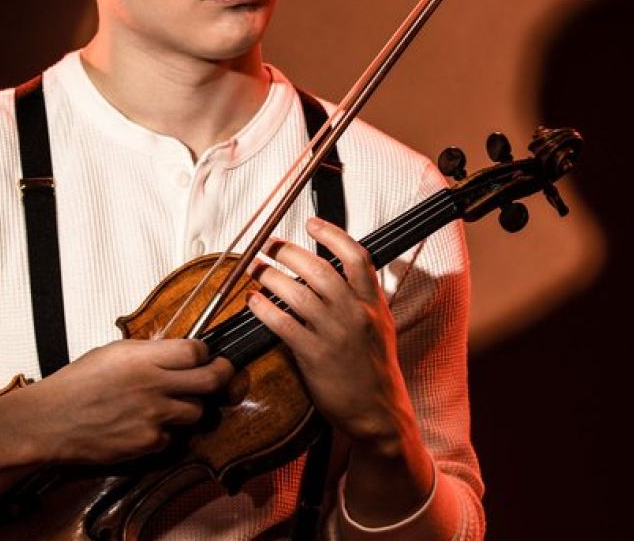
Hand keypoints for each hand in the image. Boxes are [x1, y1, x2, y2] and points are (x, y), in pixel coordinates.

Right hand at [22, 337, 232, 464]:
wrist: (48, 423)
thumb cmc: (74, 385)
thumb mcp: (111, 353)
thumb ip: (148, 353)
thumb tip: (176, 353)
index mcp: (144, 358)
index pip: (197, 351)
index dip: (205, 352)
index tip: (204, 355)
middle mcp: (154, 385)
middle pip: (212, 380)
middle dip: (223, 375)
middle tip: (223, 374)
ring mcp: (154, 416)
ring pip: (197, 412)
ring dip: (190, 407)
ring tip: (170, 405)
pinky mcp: (149, 443)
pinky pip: (172, 437)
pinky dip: (164, 433)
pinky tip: (144, 426)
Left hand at [247, 217, 439, 527]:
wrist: (378, 411)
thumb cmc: (374, 369)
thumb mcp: (379, 326)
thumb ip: (360, 299)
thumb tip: (332, 273)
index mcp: (373, 303)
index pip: (356, 256)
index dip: (332, 234)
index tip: (312, 224)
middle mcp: (355, 313)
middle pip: (319, 268)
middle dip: (288, 251)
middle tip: (269, 246)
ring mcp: (334, 333)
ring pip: (297, 291)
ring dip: (270, 275)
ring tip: (255, 269)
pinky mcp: (314, 355)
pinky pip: (283, 323)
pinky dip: (264, 307)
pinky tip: (254, 301)